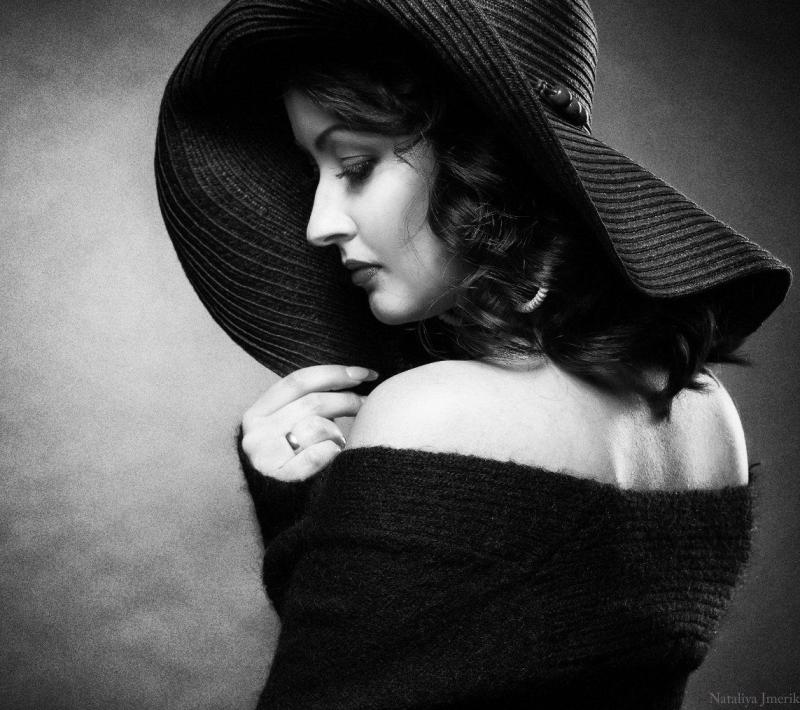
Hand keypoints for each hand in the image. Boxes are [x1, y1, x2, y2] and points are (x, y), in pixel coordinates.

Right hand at [241, 365, 377, 481]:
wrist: (276, 512)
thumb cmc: (290, 465)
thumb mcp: (285, 429)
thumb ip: (305, 405)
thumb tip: (352, 379)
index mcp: (256, 413)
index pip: (299, 381)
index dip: (335, 373)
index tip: (365, 374)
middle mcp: (256, 433)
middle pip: (314, 402)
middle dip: (348, 400)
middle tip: (368, 405)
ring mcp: (265, 456)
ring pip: (318, 426)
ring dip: (339, 432)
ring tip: (343, 441)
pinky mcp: (280, 479)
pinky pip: (321, 453)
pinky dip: (334, 452)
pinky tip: (336, 458)